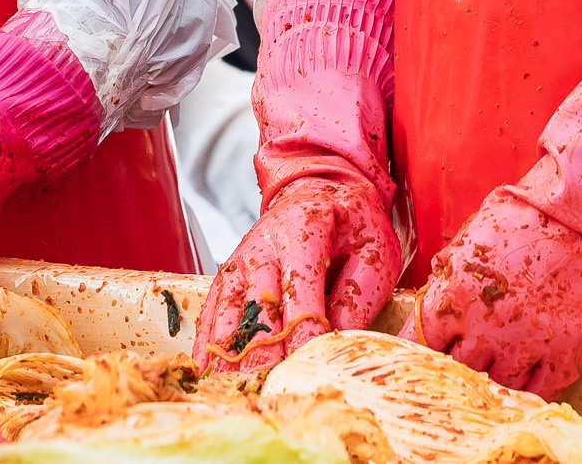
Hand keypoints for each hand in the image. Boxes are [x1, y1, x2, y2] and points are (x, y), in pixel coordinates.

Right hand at [194, 177, 397, 371]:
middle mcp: (262, 245)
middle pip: (257, 307)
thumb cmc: (352, 222)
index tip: (306, 368)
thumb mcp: (374, 249)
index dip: (302, 332)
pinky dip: (208, 341)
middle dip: (261, 353)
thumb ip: (358, 295)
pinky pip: (211, 310)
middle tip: (268, 390)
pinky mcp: (229, 274)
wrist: (320, 190)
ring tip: (232, 391)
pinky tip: (206, 370)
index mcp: (302, 230)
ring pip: (227, 312)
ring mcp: (240, 260)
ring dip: (229, 354)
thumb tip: (336, 341)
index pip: (299, 290)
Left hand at [406, 189, 581, 397]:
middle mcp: (486, 327)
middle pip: (456, 367)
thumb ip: (448, 268)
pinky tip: (528, 380)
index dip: (419, 346)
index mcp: (455, 296)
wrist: (579, 216)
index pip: (420, 340)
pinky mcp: (564, 351)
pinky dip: (532, 389)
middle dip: (455, 361)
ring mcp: (526, 343)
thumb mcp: (469, 234)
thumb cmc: (523, 215)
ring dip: (493, 376)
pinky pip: (542, 390)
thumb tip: (436, 286)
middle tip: (461, 356)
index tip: (422, 352)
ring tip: (494, 367)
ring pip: (497, 384)